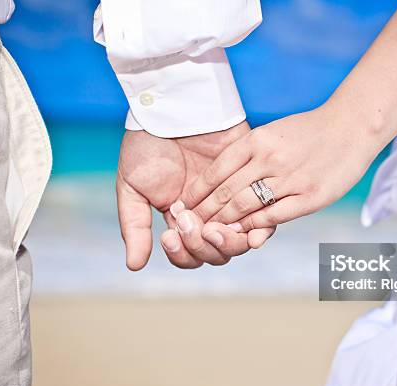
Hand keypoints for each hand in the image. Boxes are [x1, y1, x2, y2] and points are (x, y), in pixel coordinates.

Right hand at [116, 121, 274, 269]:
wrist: (172, 107)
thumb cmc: (146, 145)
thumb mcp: (132, 187)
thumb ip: (135, 226)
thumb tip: (135, 267)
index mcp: (182, 221)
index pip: (189, 255)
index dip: (182, 253)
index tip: (170, 235)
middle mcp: (209, 215)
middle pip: (217, 253)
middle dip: (202, 246)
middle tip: (190, 224)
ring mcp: (233, 201)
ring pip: (241, 240)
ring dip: (227, 241)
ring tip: (214, 228)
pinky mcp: (253, 183)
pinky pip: (265, 215)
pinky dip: (259, 229)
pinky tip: (249, 229)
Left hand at [180, 106, 384, 229]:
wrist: (353, 126)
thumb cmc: (310, 131)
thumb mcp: (274, 132)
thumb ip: (249, 154)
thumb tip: (222, 178)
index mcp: (258, 140)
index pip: (217, 171)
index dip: (197, 191)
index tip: (183, 204)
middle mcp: (270, 158)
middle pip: (226, 192)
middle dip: (203, 212)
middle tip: (187, 226)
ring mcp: (290, 178)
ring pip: (245, 206)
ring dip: (223, 223)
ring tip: (208, 233)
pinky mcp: (309, 197)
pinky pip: (273, 216)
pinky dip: (254, 227)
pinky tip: (243, 234)